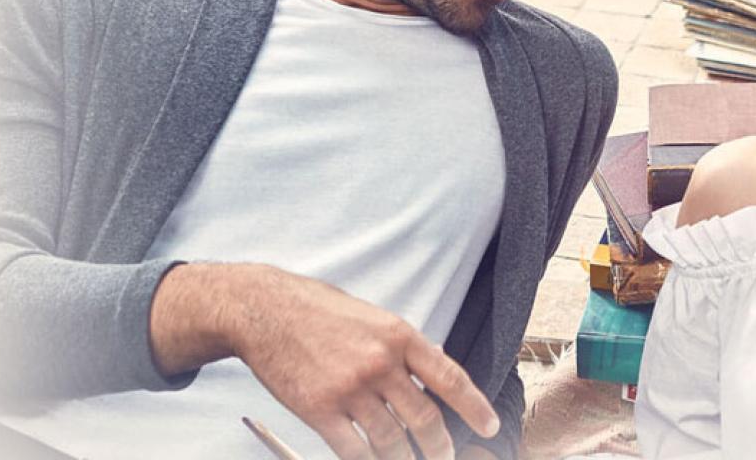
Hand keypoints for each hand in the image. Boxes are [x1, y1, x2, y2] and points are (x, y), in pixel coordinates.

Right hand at [150, 264, 498, 459]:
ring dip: (405, 459)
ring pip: (392, 441)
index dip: (475, 407)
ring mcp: (350, 388)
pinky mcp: (319, 409)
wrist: (266, 310)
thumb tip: (438, 370)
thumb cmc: (321, 311)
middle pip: (424, 419)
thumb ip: (405, 347)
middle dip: (440, 446)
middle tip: (445, 456)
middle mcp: (380, 363)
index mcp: (400, 336)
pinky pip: (354, 450)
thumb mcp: (374, 317)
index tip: (489, 427)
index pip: (450, 378)